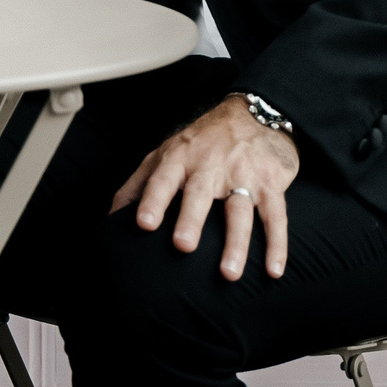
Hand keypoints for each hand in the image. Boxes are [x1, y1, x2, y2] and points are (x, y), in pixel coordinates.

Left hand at [112, 96, 300, 279]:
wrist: (254, 113)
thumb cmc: (201, 142)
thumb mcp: (166, 154)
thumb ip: (138, 185)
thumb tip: (110, 220)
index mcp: (180, 158)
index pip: (162, 179)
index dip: (152, 200)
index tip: (143, 224)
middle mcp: (210, 165)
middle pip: (200, 193)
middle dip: (191, 219)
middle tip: (182, 246)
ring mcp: (243, 174)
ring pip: (239, 208)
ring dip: (236, 242)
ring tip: (229, 274)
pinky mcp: (271, 184)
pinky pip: (276, 216)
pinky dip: (276, 244)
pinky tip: (273, 271)